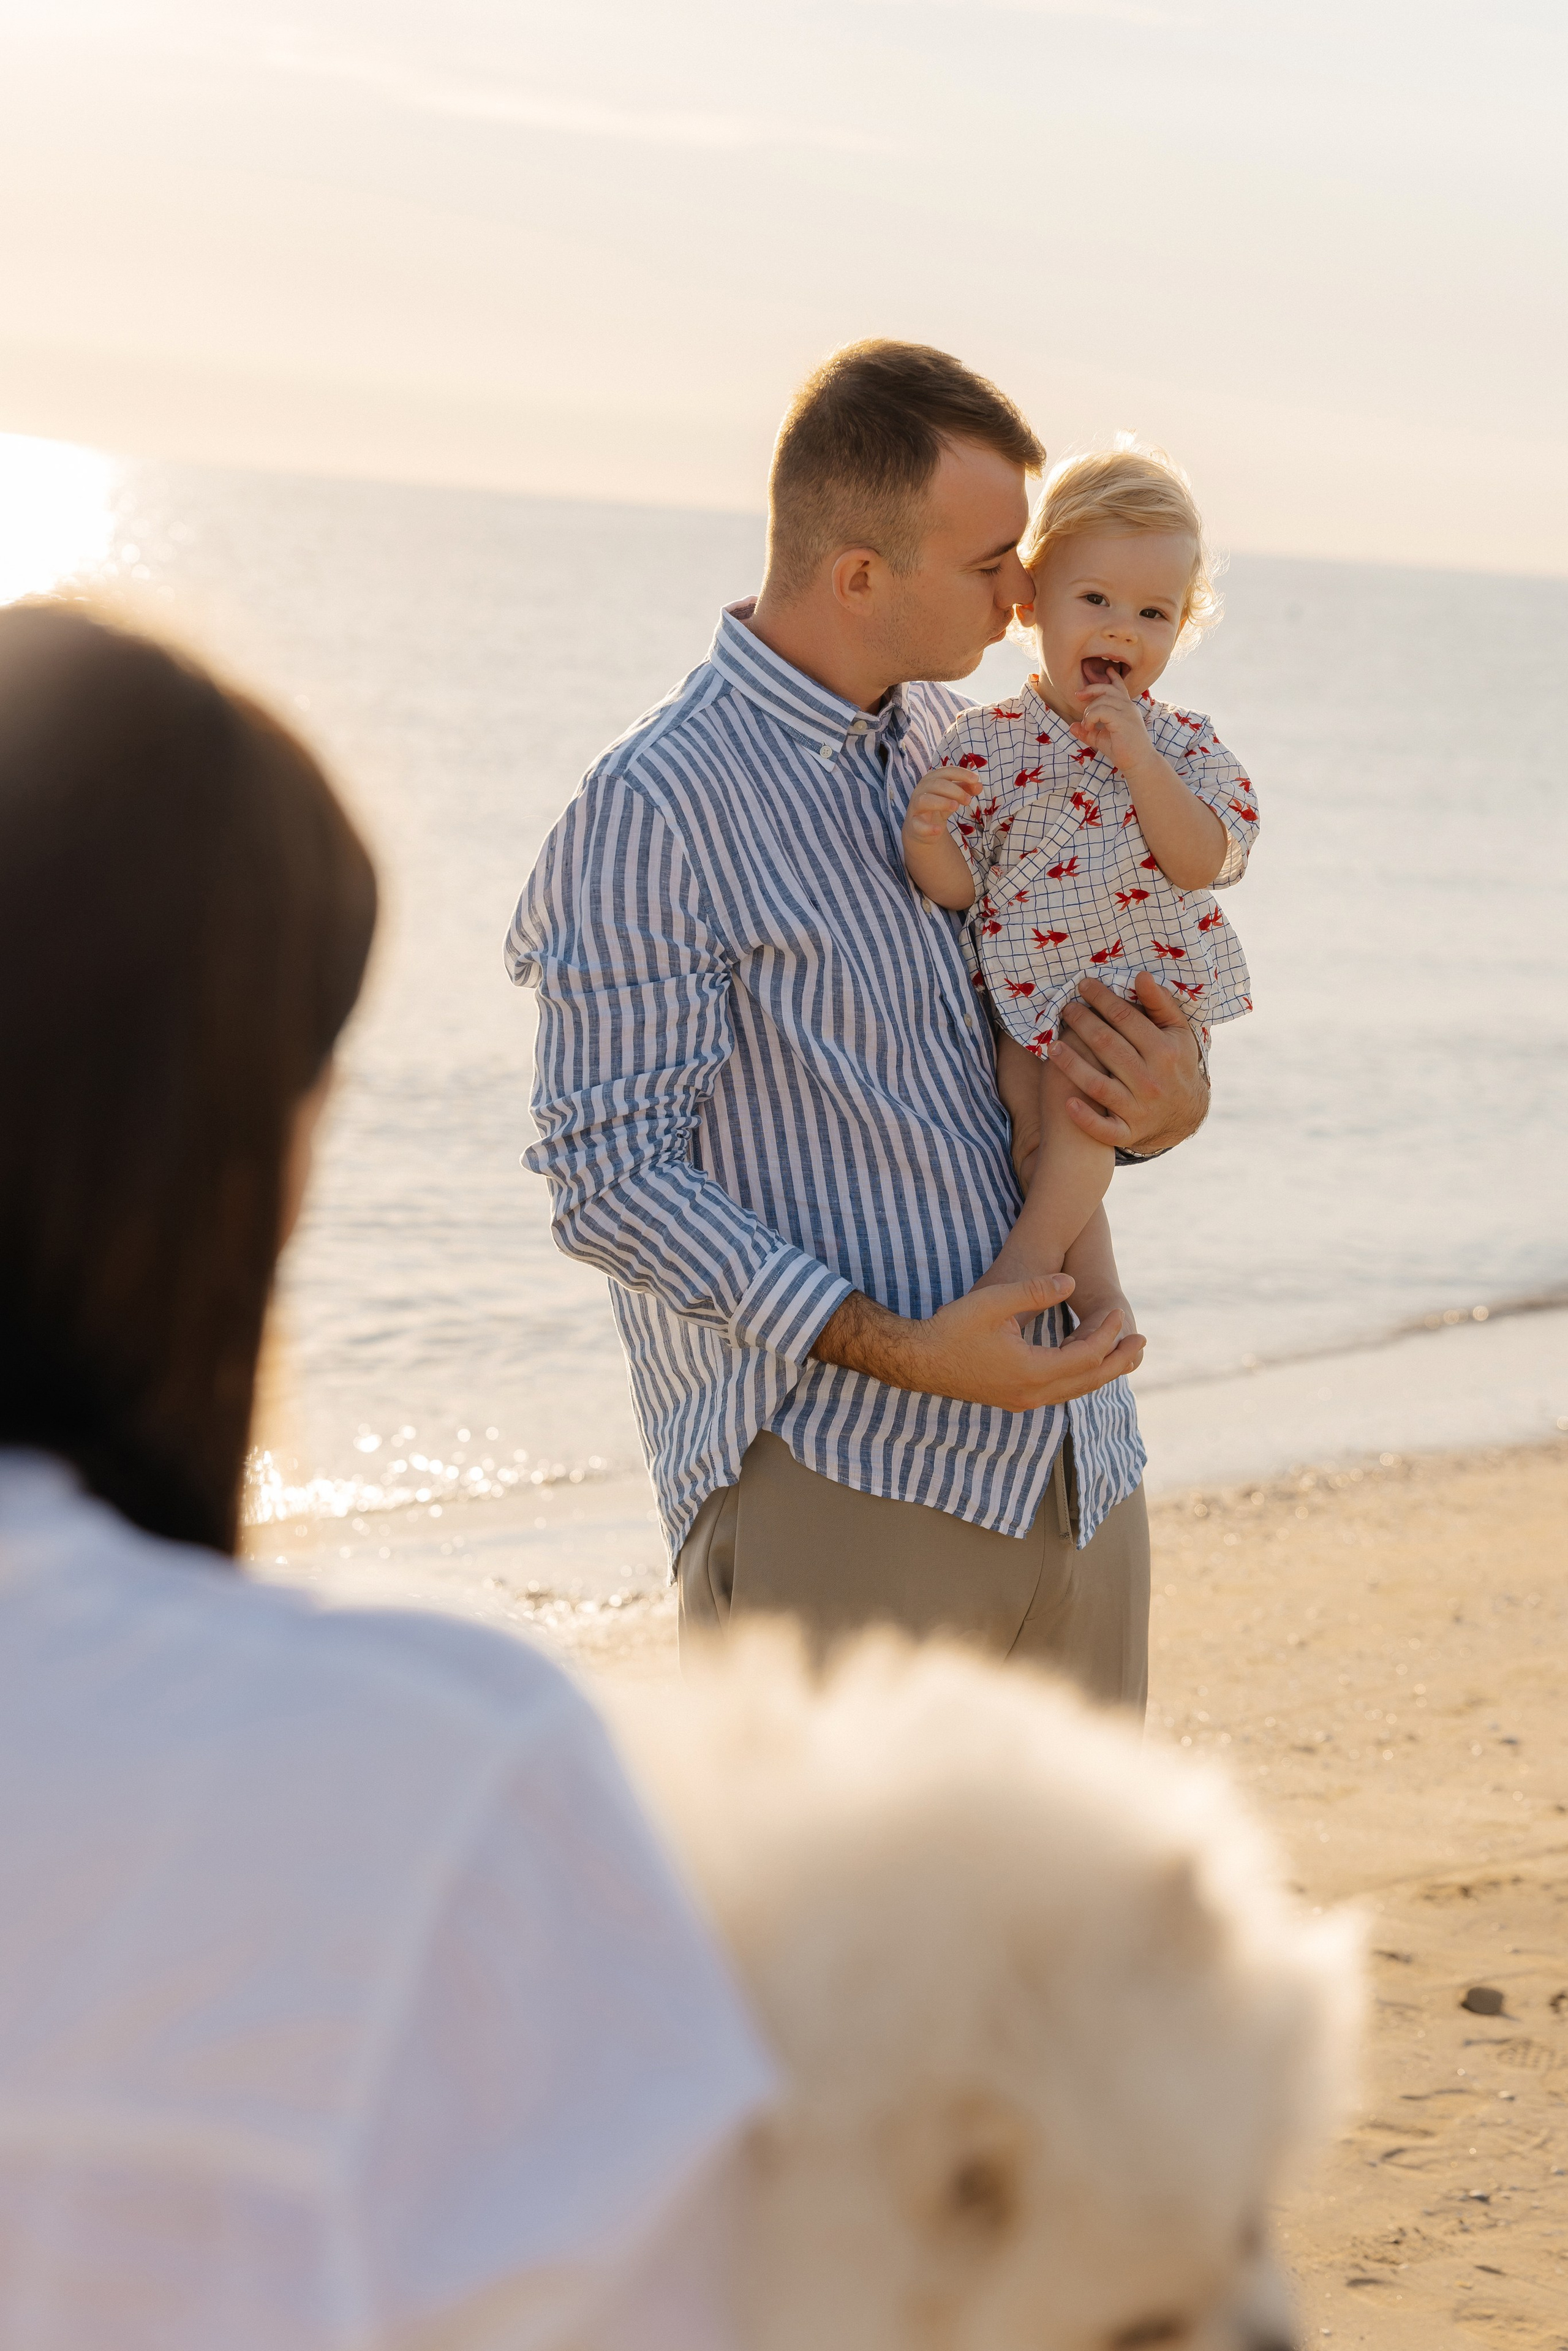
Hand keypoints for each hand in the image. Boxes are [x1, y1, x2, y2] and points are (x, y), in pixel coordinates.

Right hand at [812, 1274, 1145, 1412]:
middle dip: (1117, 1361)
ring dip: (1101, 1372)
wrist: (917, 1361)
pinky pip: (1059, 1392)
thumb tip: (1071, 1283)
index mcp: (1032, 1371)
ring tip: (1123, 1356)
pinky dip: (1079, 1379)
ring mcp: (1022, 1400)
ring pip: (1074, 1391)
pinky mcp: (1013, 1399)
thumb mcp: (994, 1302)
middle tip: (1142, 1343)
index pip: (1085, 1356)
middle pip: (1089, 1381)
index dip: (1106, 1334)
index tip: (1118, 1314)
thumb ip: (1035, 1292)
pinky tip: (1083, 1366)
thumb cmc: (952, 1328)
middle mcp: (1032, 1394)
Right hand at [902, 764, 981, 850]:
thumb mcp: (953, 796)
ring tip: (956, 807)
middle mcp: (921, 790)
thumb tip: (979, 785)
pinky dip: (928, 827)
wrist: (920, 828)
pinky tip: (938, 830)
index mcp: (931, 780)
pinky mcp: (913, 824)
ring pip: (924, 800)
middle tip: (968, 800)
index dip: (961, 774)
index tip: (975, 779)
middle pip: (936, 784)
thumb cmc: (939, 806)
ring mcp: (915, 807)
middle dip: (955, 791)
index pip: (946, 772)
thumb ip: (965, 789)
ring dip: (941, 802)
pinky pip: (917, 825)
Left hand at [1048, 973, 1208, 1154]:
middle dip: (1082, 1023)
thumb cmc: (1175, 1063)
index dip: (1102, 999)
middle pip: (1107, 1046)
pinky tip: (1067, 1102)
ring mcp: (1139, 1108)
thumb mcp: (1177, 1032)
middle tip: (1065, 1008)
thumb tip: (1141, 976)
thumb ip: (1160, 1004)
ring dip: (1071, 1064)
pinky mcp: (1128, 1132)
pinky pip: (1104, 1129)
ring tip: (1052, 1045)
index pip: (1126, 1019)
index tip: (1083, 985)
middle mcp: (1151, 1080)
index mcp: (1164, 1051)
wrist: (1185, 1114)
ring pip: (1097, 1084)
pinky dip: (1085, 1118)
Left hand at [1072, 668, 1155, 776]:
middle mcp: (1128, 706)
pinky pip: (1101, 710)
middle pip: (1107, 689)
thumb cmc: (1123, 751)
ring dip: (1089, 711)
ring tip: (1088, 725)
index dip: (1113, 677)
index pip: (1120, 687)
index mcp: (1126, 708)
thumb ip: (1088, 731)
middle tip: (1078, 695)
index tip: (1107, 669)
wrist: (1138, 763)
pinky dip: (1091, 717)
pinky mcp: (1123, 720)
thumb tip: (1072, 726)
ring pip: (1102, 700)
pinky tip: (1089, 727)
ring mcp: (1127, 712)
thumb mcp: (1101, 739)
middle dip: (1091, 689)